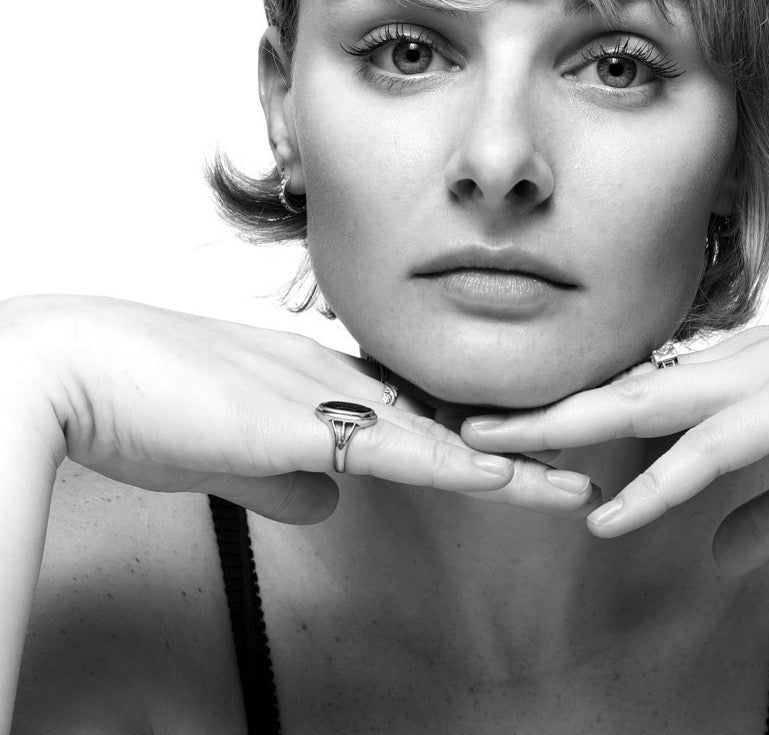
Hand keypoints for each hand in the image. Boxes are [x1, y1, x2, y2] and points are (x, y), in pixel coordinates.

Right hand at [0, 295, 595, 523]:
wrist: (83, 371)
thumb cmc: (148, 405)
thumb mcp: (232, 453)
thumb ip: (288, 478)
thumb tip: (329, 503)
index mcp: (323, 384)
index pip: (417, 412)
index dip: (471, 435)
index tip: (522, 452)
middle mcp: (336, 381)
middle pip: (445, 418)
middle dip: (513, 444)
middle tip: (579, 456)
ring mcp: (320, 397)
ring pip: (434, 434)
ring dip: (505, 462)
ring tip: (569, 482)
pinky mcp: (293, 421)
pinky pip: (386, 446)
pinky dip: (446, 464)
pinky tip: (496, 479)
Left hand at [461, 300, 768, 571]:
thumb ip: (763, 516)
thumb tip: (713, 554)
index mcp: (734, 379)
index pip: (635, 398)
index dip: (575, 416)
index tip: (523, 434)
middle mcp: (729, 370)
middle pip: (612, 395)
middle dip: (539, 413)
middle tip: (472, 427)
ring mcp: (752, 383)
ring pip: (634, 409)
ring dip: (561, 433)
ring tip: (493, 450)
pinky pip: (704, 456)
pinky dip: (653, 489)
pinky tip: (606, 516)